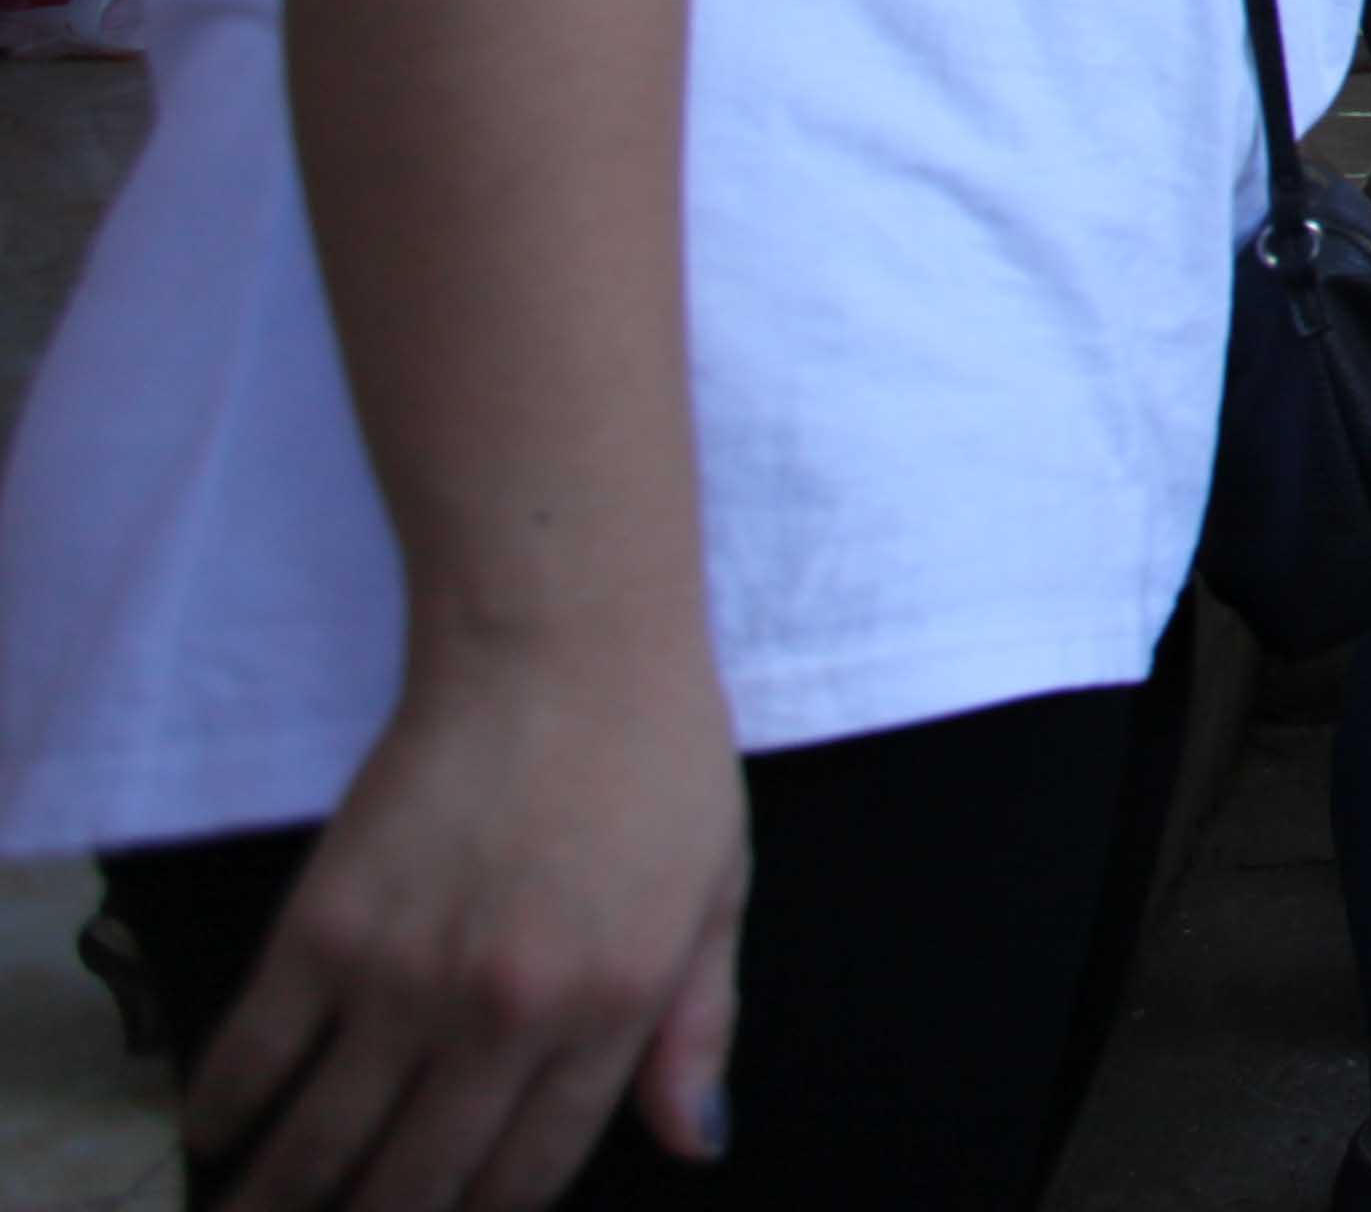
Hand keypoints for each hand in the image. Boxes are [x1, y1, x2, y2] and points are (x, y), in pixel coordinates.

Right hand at [190, 629, 744, 1211]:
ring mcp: (405, 976)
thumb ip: (700, 1028)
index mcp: (612, 1011)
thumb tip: (696, 1144)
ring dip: (281, 1200)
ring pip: (321, 1143)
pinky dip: (223, 1111)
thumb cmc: (658, 760)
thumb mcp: (720, 894)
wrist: (562, 648)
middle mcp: (505, 1015)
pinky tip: (217, 1133)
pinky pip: (252, 1056)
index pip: (529, 1174)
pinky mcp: (322, 927)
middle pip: (417, 1180)